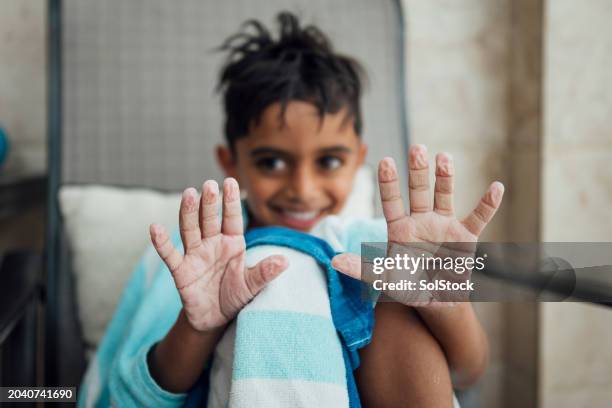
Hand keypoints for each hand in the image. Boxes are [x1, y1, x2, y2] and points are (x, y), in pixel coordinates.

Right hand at [150, 178, 287, 332]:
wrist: (214, 319)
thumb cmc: (234, 296)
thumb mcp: (252, 285)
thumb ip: (265, 272)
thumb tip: (285, 261)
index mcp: (232, 243)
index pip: (232, 218)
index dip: (231, 201)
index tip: (231, 181)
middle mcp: (212, 244)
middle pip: (209, 219)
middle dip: (209, 202)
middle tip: (208, 184)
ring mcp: (195, 255)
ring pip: (190, 229)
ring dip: (189, 213)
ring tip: (188, 194)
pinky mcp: (181, 271)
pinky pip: (170, 255)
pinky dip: (162, 242)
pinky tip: (155, 228)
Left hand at [332, 145, 503, 305]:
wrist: (437, 301)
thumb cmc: (408, 286)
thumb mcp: (384, 279)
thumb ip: (362, 268)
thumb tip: (334, 260)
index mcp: (399, 229)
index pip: (391, 201)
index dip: (389, 182)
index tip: (385, 160)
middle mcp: (421, 220)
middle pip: (419, 191)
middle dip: (417, 171)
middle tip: (416, 148)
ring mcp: (444, 225)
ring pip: (444, 195)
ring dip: (445, 177)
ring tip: (444, 156)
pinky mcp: (465, 236)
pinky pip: (478, 217)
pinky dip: (487, 204)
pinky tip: (496, 187)